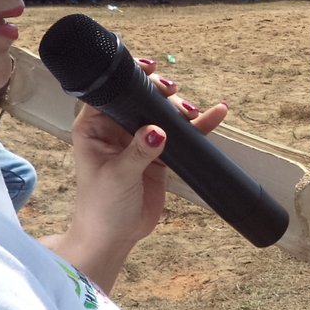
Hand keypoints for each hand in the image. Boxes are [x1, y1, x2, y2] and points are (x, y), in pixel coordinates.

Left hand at [52, 60, 227, 288]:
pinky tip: (215, 114)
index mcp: (94, 127)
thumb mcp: (118, 176)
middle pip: (141, 98)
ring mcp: (139, 141)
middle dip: (159, 92)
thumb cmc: (101, 207)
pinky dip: (197, 126)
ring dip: (179, 108)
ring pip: (162, 114)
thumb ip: (138, 151)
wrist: (113, 238)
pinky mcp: (158, 155)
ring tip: (192, 111)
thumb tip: (158, 131)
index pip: (110, 92)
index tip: (150, 71)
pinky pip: (180, 135)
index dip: (129, 78)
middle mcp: (116, 129)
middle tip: (173, 94)